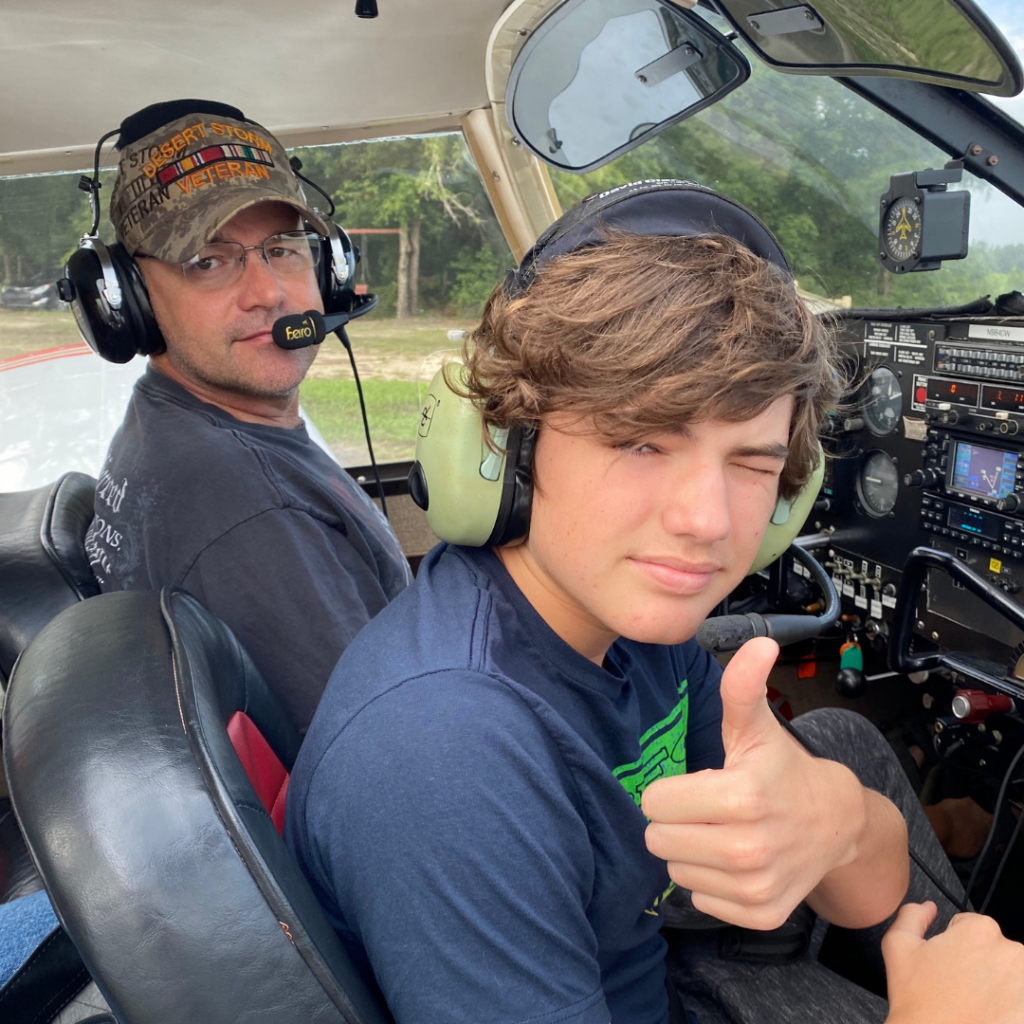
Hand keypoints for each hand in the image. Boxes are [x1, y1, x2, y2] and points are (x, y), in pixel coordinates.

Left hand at [641, 637, 869, 929]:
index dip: (671, 791)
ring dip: (691, 853)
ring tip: (723, 832)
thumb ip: (743, 687)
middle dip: (676, 822)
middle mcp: (748, 849)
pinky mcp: (762, 915)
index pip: (654, 803)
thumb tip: (759, 642)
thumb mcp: (756, 727)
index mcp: (740, 798)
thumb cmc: (782, 769)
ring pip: (676, 872)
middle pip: (658, 840)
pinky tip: (736, 862)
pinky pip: (701, 901)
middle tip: (708, 810)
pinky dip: (712, 883)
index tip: (701, 785)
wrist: (836, 823)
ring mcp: (757, 887)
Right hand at [883, 902, 1023, 1023]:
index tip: (949, 966)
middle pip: (995, 951)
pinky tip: (990, 1016)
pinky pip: (1018, 1002)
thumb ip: (912, 915)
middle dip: (980, 965)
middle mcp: (1012, 953)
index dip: (955, 945)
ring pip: (1012, 976)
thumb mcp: (897, 946)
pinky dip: (1008, 1008)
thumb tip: (928, 908)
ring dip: (998, 987)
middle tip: (960, 987)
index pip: (971, 926)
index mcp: (980, 931)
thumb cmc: (918, 999)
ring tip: (975, 1005)